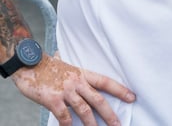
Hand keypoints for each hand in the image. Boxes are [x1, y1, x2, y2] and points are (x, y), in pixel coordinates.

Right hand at [12, 52, 134, 125]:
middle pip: (98, 100)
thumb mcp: (66, 65)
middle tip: (118, 124)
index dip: (120, 90)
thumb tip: (79, 70)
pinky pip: (63, 116)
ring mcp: (65, 91)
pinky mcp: (53, 99)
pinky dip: (68, 125)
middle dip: (109, 114)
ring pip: (84, 110)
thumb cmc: (46, 66)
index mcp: (83, 74)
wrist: (28, 64)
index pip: (106, 82)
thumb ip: (75, 73)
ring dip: (92, 124)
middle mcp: (77, 82)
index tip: (132, 97)